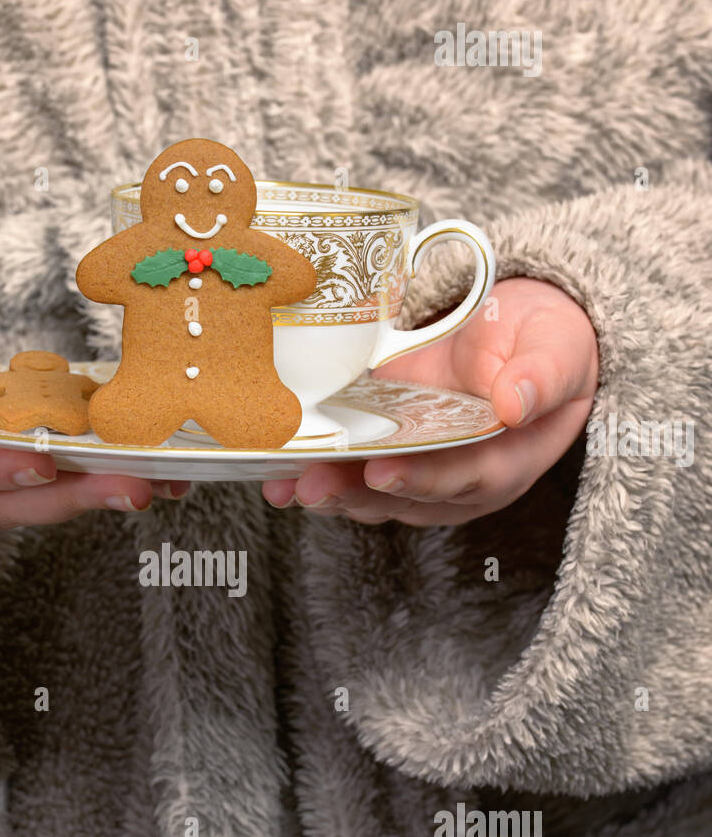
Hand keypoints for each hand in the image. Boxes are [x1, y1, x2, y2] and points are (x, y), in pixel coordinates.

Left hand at [261, 278, 597, 524]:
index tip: (382, 472)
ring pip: (373, 496)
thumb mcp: (557, 347)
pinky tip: (280, 473)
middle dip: (356, 494)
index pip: (466, 478)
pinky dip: (318, 475)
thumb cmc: (544, 343)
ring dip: (329, 493)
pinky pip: (354, 478)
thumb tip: (516, 402)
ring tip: (286, 485)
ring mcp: (423, 472)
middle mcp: (461, 480)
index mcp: (509, 460)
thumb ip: (542, 374)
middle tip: (311, 485)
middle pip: (407, 498)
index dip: (423, 479)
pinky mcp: (391, 456)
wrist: (523, 338)